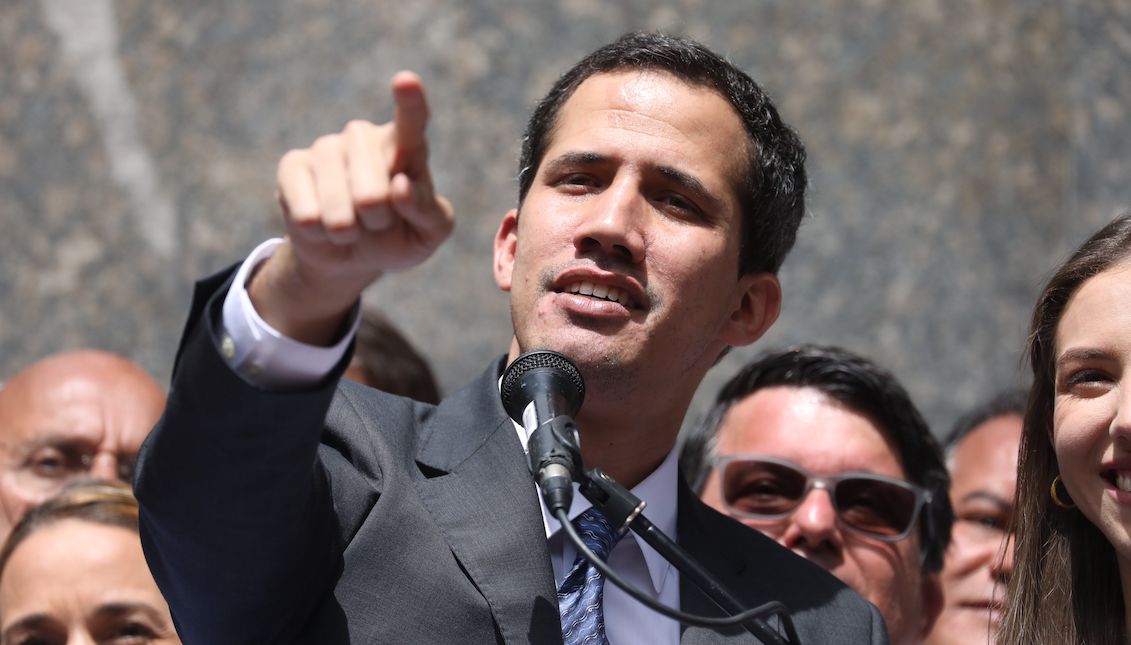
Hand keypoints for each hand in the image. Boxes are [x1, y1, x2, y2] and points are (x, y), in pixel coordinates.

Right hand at [251, 72, 453, 343]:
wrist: (352, 254)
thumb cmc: (399, 234)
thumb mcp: (428, 232)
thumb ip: (426, 210)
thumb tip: (400, 185)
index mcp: (407, 145)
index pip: (412, 119)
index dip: (409, 102)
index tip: (406, 81)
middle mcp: (364, 136)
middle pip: (373, 192)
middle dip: (378, 222)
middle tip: (380, 222)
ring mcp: (326, 147)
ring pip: (338, 206)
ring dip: (349, 232)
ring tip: (353, 227)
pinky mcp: (293, 165)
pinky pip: (307, 214)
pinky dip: (319, 234)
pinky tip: (322, 227)